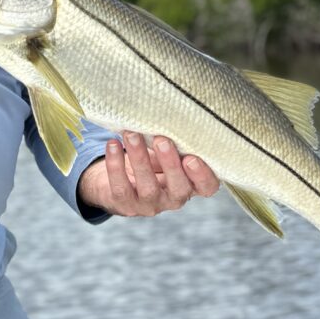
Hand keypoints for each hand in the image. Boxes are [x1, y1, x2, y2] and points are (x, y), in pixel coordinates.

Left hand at [77, 131, 219, 217]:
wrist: (118, 175)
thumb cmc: (151, 158)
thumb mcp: (167, 149)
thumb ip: (175, 141)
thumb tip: (173, 114)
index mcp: (190, 183)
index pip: (207, 187)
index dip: (203, 176)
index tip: (191, 157)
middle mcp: (173, 198)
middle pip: (179, 189)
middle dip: (170, 164)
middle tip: (161, 140)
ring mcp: (149, 204)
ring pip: (148, 188)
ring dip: (140, 158)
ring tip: (131, 134)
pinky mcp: (125, 204)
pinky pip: (121, 187)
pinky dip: (116, 164)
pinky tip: (112, 144)